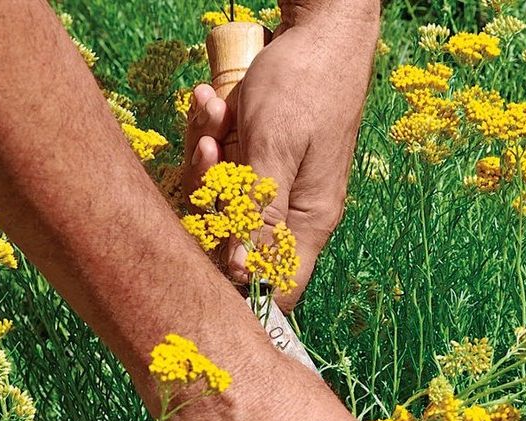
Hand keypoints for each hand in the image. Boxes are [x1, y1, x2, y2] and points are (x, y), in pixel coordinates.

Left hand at [183, 5, 377, 311]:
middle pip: (235, 240)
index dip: (240, 284)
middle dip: (210, 197)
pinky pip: (223, 165)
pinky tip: (216, 101)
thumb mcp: (274, 148)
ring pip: (221, 198)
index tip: (206, 248)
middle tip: (213, 148)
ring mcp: (275, 184)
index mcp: (309, 220)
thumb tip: (246, 277)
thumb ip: (258, 214)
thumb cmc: (304, 85)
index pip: (278, 286)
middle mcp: (294, 211)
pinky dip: (212, 134)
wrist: (319, 29)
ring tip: (216, 110)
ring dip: (207, 155)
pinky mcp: (260, 159)